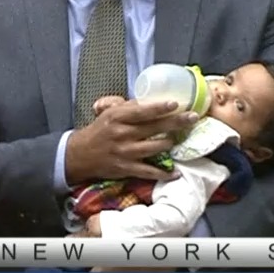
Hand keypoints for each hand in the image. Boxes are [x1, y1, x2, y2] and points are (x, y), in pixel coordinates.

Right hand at [63, 98, 198, 185]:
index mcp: (117, 117)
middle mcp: (122, 134)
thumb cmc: (100, 130)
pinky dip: (163, 173)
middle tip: (192, 117)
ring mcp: (125, 152)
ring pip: (154, 148)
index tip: (175, 103)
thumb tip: (152, 99)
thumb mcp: (109, 113)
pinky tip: (175, 173)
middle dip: (176, 122)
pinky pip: (148, 172)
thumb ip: (129, 106)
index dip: (159, 108)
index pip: (141, 111)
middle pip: (154, 128)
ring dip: (170, 144)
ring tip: (180, 139)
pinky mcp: (126, 169)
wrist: (80, 155)